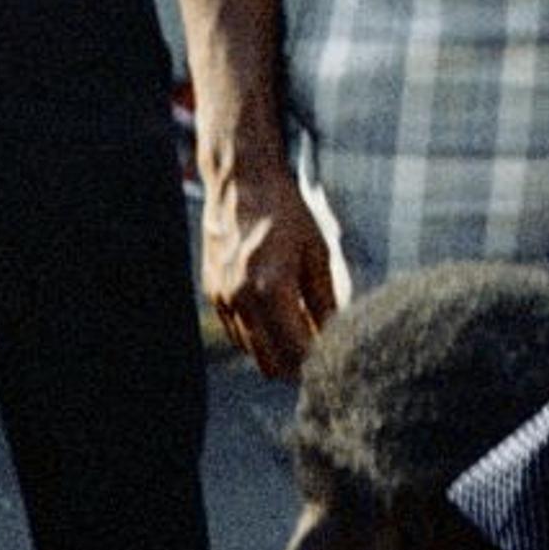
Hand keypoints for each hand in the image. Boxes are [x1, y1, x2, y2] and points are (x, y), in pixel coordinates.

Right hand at [204, 141, 339, 382]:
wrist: (242, 182)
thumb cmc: (284, 212)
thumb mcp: (317, 253)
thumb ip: (325, 300)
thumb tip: (335, 334)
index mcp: (271, 288)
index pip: (296, 350)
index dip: (317, 362)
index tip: (333, 360)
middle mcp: (242, 298)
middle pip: (269, 364)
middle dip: (295, 367)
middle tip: (317, 357)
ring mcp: (222, 298)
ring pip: (250, 352)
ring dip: (275, 352)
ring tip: (299, 334)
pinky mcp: (212, 292)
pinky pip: (235, 332)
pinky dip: (256, 336)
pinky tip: (275, 318)